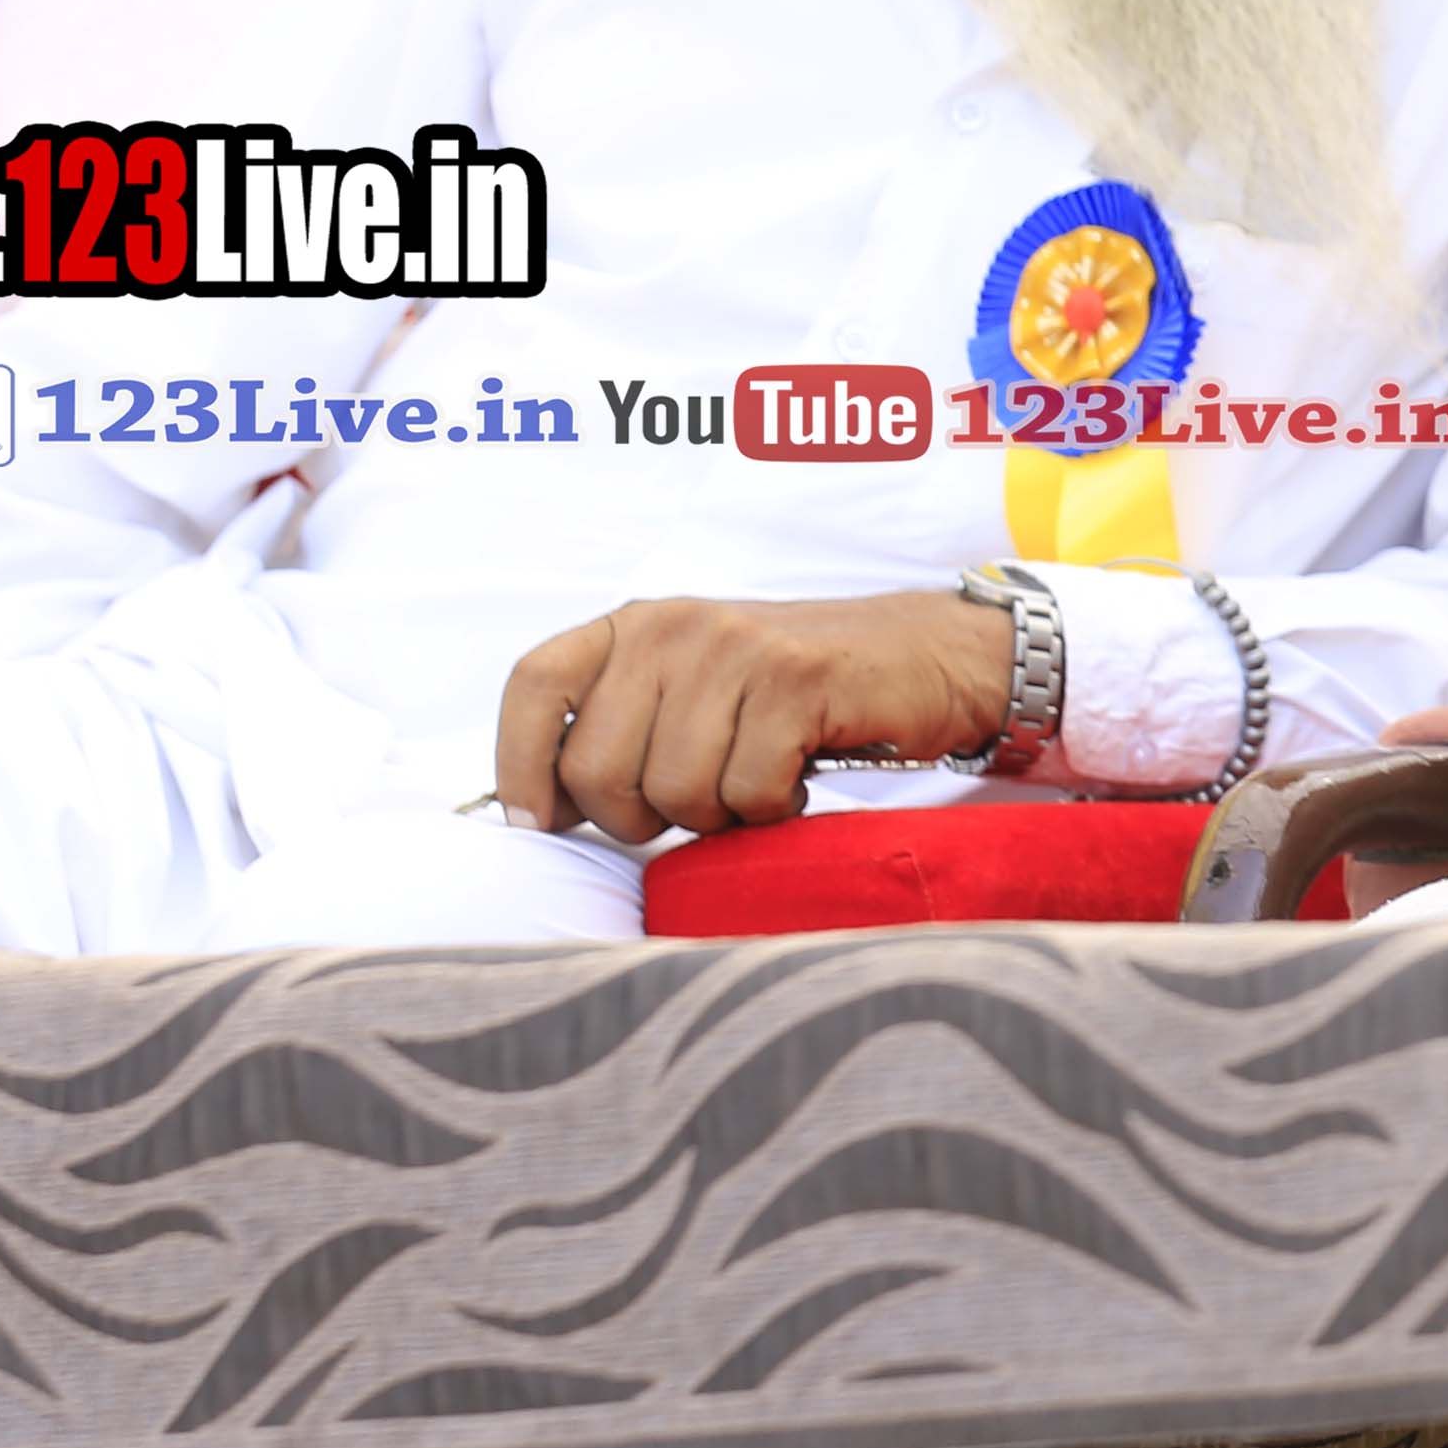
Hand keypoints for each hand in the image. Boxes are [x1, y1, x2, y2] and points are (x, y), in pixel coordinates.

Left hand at [494, 587, 1014, 843]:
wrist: (927, 657)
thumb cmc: (799, 693)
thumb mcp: (695, 688)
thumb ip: (622, 728)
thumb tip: (539, 808)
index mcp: (637, 626)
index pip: (534, 684)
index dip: (520, 764)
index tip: (540, 821)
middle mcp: (675, 626)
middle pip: (596, 765)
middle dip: (639, 817)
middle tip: (696, 806)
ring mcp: (735, 649)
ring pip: (672, 788)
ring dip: (715, 815)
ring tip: (755, 785)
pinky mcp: (795, 679)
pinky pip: (746, 789)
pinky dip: (772, 809)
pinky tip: (795, 782)